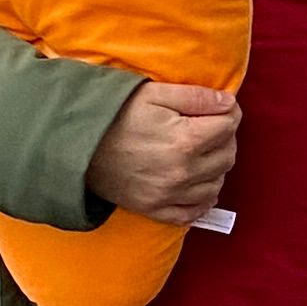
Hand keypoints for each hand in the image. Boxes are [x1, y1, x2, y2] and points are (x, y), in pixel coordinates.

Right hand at [88, 80, 241, 221]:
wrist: (77, 146)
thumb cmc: (115, 115)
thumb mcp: (154, 94)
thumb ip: (196, 97)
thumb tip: (228, 103)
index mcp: (185, 141)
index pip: (229, 126)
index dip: (228, 112)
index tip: (219, 107)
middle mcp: (183, 173)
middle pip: (227, 155)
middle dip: (224, 138)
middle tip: (208, 127)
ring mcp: (170, 196)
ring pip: (217, 183)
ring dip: (216, 167)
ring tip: (200, 152)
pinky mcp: (156, 210)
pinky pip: (195, 212)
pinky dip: (202, 199)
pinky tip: (196, 183)